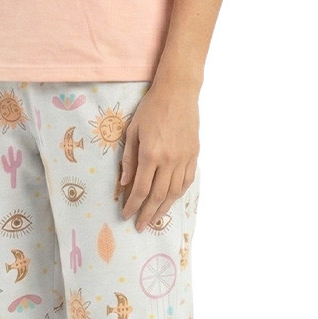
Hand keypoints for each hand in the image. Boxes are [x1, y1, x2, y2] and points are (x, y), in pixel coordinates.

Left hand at [119, 71, 199, 231]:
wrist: (178, 92)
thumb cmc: (151, 108)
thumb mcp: (132, 130)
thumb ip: (128, 159)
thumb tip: (124, 183)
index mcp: (150, 153)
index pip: (140, 188)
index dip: (133, 205)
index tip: (126, 215)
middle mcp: (169, 160)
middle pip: (158, 195)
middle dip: (147, 213)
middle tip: (140, 226)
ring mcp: (184, 158)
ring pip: (174, 192)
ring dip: (164, 208)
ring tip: (155, 219)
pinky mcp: (194, 155)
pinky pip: (187, 181)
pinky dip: (178, 194)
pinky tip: (171, 200)